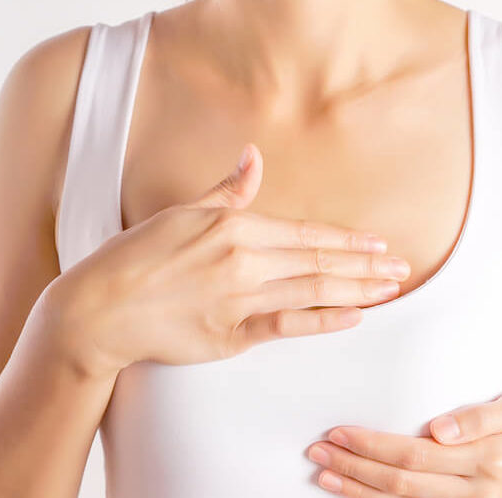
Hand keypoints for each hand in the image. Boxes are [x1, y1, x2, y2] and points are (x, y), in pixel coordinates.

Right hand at [47, 143, 411, 373]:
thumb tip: (253, 157)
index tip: (379, 244)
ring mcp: (238, 300)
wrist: (99, 309)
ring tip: (390, 290)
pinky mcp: (229, 335)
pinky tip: (353, 317)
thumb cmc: (136, 257)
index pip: (306, 234)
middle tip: (402, 269)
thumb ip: (227, 191)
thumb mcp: (183, 213)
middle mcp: (243, 261)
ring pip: (312, 292)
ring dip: (357, 290)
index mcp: (233, 227)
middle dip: (366, 266)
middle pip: (319, 263)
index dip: (347, 240)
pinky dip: (323, 321)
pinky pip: (287, 326)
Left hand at [306, 392, 501, 497]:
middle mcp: (479, 497)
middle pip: (400, 485)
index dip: (370, 445)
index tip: (338, 432)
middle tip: (317, 453)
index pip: (412, 454)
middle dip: (354, 468)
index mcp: (487, 461)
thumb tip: (437, 428)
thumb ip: (480, 416)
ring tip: (327, 479)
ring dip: (361, 496)